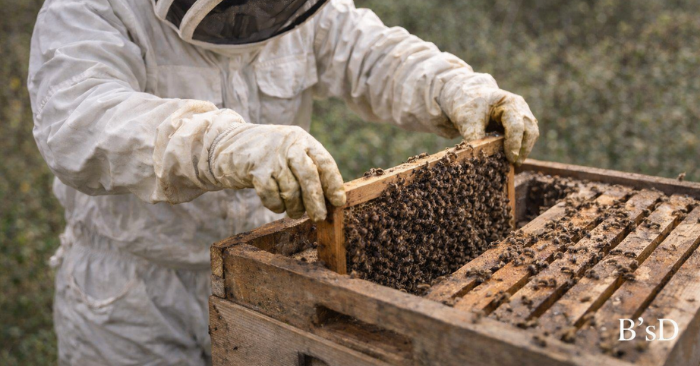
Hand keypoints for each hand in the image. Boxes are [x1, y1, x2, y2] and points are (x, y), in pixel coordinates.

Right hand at [209, 124, 345, 220]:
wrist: (228, 144)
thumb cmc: (267, 154)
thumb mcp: (290, 150)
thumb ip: (308, 166)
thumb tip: (329, 197)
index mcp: (302, 140)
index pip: (325, 162)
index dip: (334, 184)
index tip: (339, 202)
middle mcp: (288, 145)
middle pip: (309, 176)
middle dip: (316, 201)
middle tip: (319, 217)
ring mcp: (271, 157)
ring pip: (290, 190)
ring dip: (294, 207)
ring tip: (294, 212)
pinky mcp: (255, 170)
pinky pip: (271, 196)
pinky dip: (276, 206)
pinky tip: (277, 206)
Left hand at [440, 76, 538, 164]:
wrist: (469, 96)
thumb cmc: (469, 106)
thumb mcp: (467, 121)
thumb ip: (474, 137)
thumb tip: (479, 157)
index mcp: (508, 102)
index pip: (516, 125)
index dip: (514, 143)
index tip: (510, 158)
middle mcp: (520, 107)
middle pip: (530, 130)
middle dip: (523, 148)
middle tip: (515, 164)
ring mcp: (523, 113)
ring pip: (531, 133)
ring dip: (524, 149)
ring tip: (514, 163)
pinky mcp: (521, 121)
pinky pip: (527, 135)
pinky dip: (521, 146)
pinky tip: (513, 156)